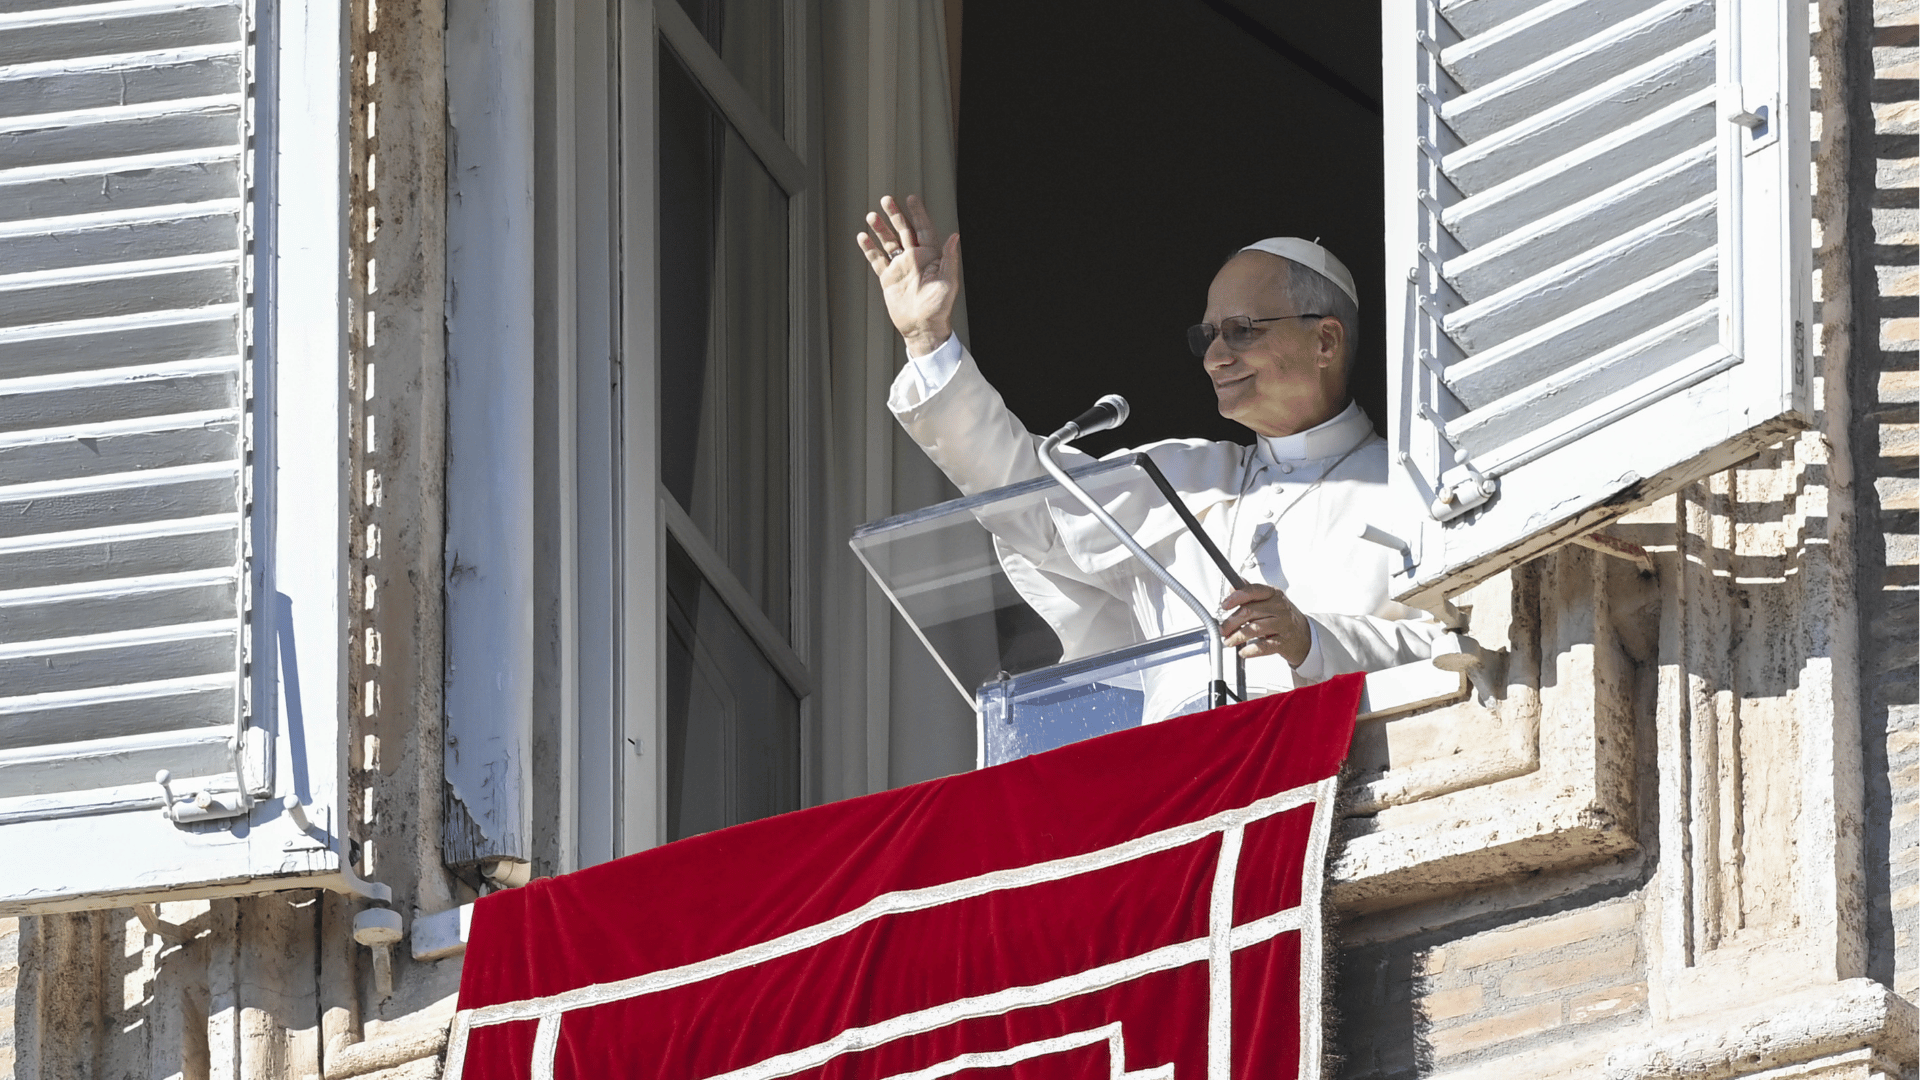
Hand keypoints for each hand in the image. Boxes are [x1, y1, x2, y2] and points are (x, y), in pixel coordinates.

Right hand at [856, 194, 961, 355]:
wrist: (922, 328)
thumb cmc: (939, 308)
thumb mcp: (949, 282)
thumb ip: (950, 258)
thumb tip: (955, 236)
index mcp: (930, 256)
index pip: (923, 229)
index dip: (918, 213)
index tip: (911, 198)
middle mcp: (914, 259)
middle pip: (903, 231)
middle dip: (895, 215)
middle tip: (886, 199)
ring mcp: (900, 268)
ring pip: (889, 242)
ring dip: (881, 229)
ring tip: (871, 216)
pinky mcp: (888, 279)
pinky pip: (877, 260)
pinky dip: (869, 249)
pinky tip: (862, 237)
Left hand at [1220, 583, 1311, 665]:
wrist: (1304, 635)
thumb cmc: (1283, 616)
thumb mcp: (1270, 600)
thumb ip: (1251, 594)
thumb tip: (1233, 587)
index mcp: (1274, 594)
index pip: (1253, 591)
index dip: (1236, 597)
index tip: (1224, 605)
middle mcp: (1279, 608)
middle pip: (1249, 612)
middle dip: (1231, 622)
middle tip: (1223, 629)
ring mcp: (1283, 625)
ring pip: (1254, 629)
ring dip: (1237, 637)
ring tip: (1229, 641)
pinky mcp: (1284, 642)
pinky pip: (1264, 646)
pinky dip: (1250, 650)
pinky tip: (1243, 651)